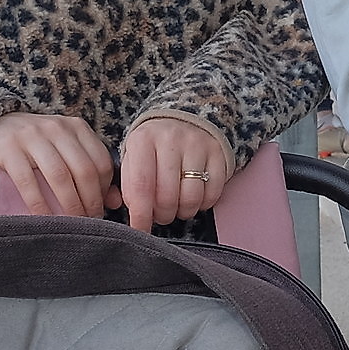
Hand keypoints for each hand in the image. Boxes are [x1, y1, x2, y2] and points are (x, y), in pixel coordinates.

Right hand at [0, 113, 118, 217]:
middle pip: (83, 170)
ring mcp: (32, 136)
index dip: (104, 190)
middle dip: (90, 202)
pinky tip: (44, 219)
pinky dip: (39, 205)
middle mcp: (57, 128)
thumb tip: (116, 202)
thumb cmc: (35, 145)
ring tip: (72, 224)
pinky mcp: (9, 149)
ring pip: (59, 176)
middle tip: (89, 223)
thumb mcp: (65, 150)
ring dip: (69, 205)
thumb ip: (90, 170)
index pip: (101, 161)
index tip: (101, 210)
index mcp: (76, 127)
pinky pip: (28, 182)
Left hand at [119, 117, 231, 231]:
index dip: (141, 215)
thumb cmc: (154, 148)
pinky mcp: (218, 154)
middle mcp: (171, 139)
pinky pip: (212, 194)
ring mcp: (197, 145)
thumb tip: (136, 215)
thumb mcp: (133, 158)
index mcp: (143, 140)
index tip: (140, 229)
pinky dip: (202, 204)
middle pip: (168, 196)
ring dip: (183, 212)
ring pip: (191, 198)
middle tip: (160, 213)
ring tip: (176, 206)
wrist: (185, 120)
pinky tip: (193, 197)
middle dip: (162, 215)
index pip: (141, 186)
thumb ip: (129, 185)